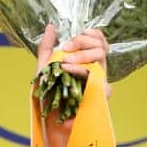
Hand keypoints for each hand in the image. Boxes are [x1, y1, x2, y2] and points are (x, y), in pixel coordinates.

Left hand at [36, 25, 111, 146]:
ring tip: (65, 60)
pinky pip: (96, 75)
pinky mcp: (100, 93)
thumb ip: (47, 47)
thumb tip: (51, 26)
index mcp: (87, 61)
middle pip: (102, 44)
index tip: (73, 36)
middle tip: (66, 46)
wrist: (50, 120)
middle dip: (83, 41)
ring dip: (82, 53)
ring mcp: (100, 81)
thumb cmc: (49, 96)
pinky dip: (80, 68)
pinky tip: (68, 68)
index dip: (91, 33)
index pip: (99, 39)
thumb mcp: (44, 68)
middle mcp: (96, 69)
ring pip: (101, 56)